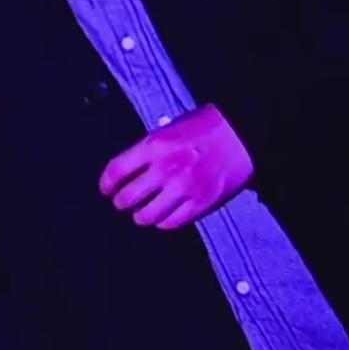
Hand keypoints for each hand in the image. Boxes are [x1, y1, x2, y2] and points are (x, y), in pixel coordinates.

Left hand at [98, 104, 253, 229]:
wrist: (241, 133)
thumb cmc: (205, 127)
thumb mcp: (169, 130)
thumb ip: (148, 151)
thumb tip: (129, 171)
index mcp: (154, 146)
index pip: (117, 170)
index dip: (106, 183)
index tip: (106, 189)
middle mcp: (165, 169)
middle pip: (128, 197)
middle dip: (121, 202)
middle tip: (122, 202)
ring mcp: (183, 188)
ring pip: (147, 216)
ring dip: (141, 216)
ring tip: (142, 213)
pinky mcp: (200, 203)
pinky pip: (172, 222)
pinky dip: (163, 222)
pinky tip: (164, 217)